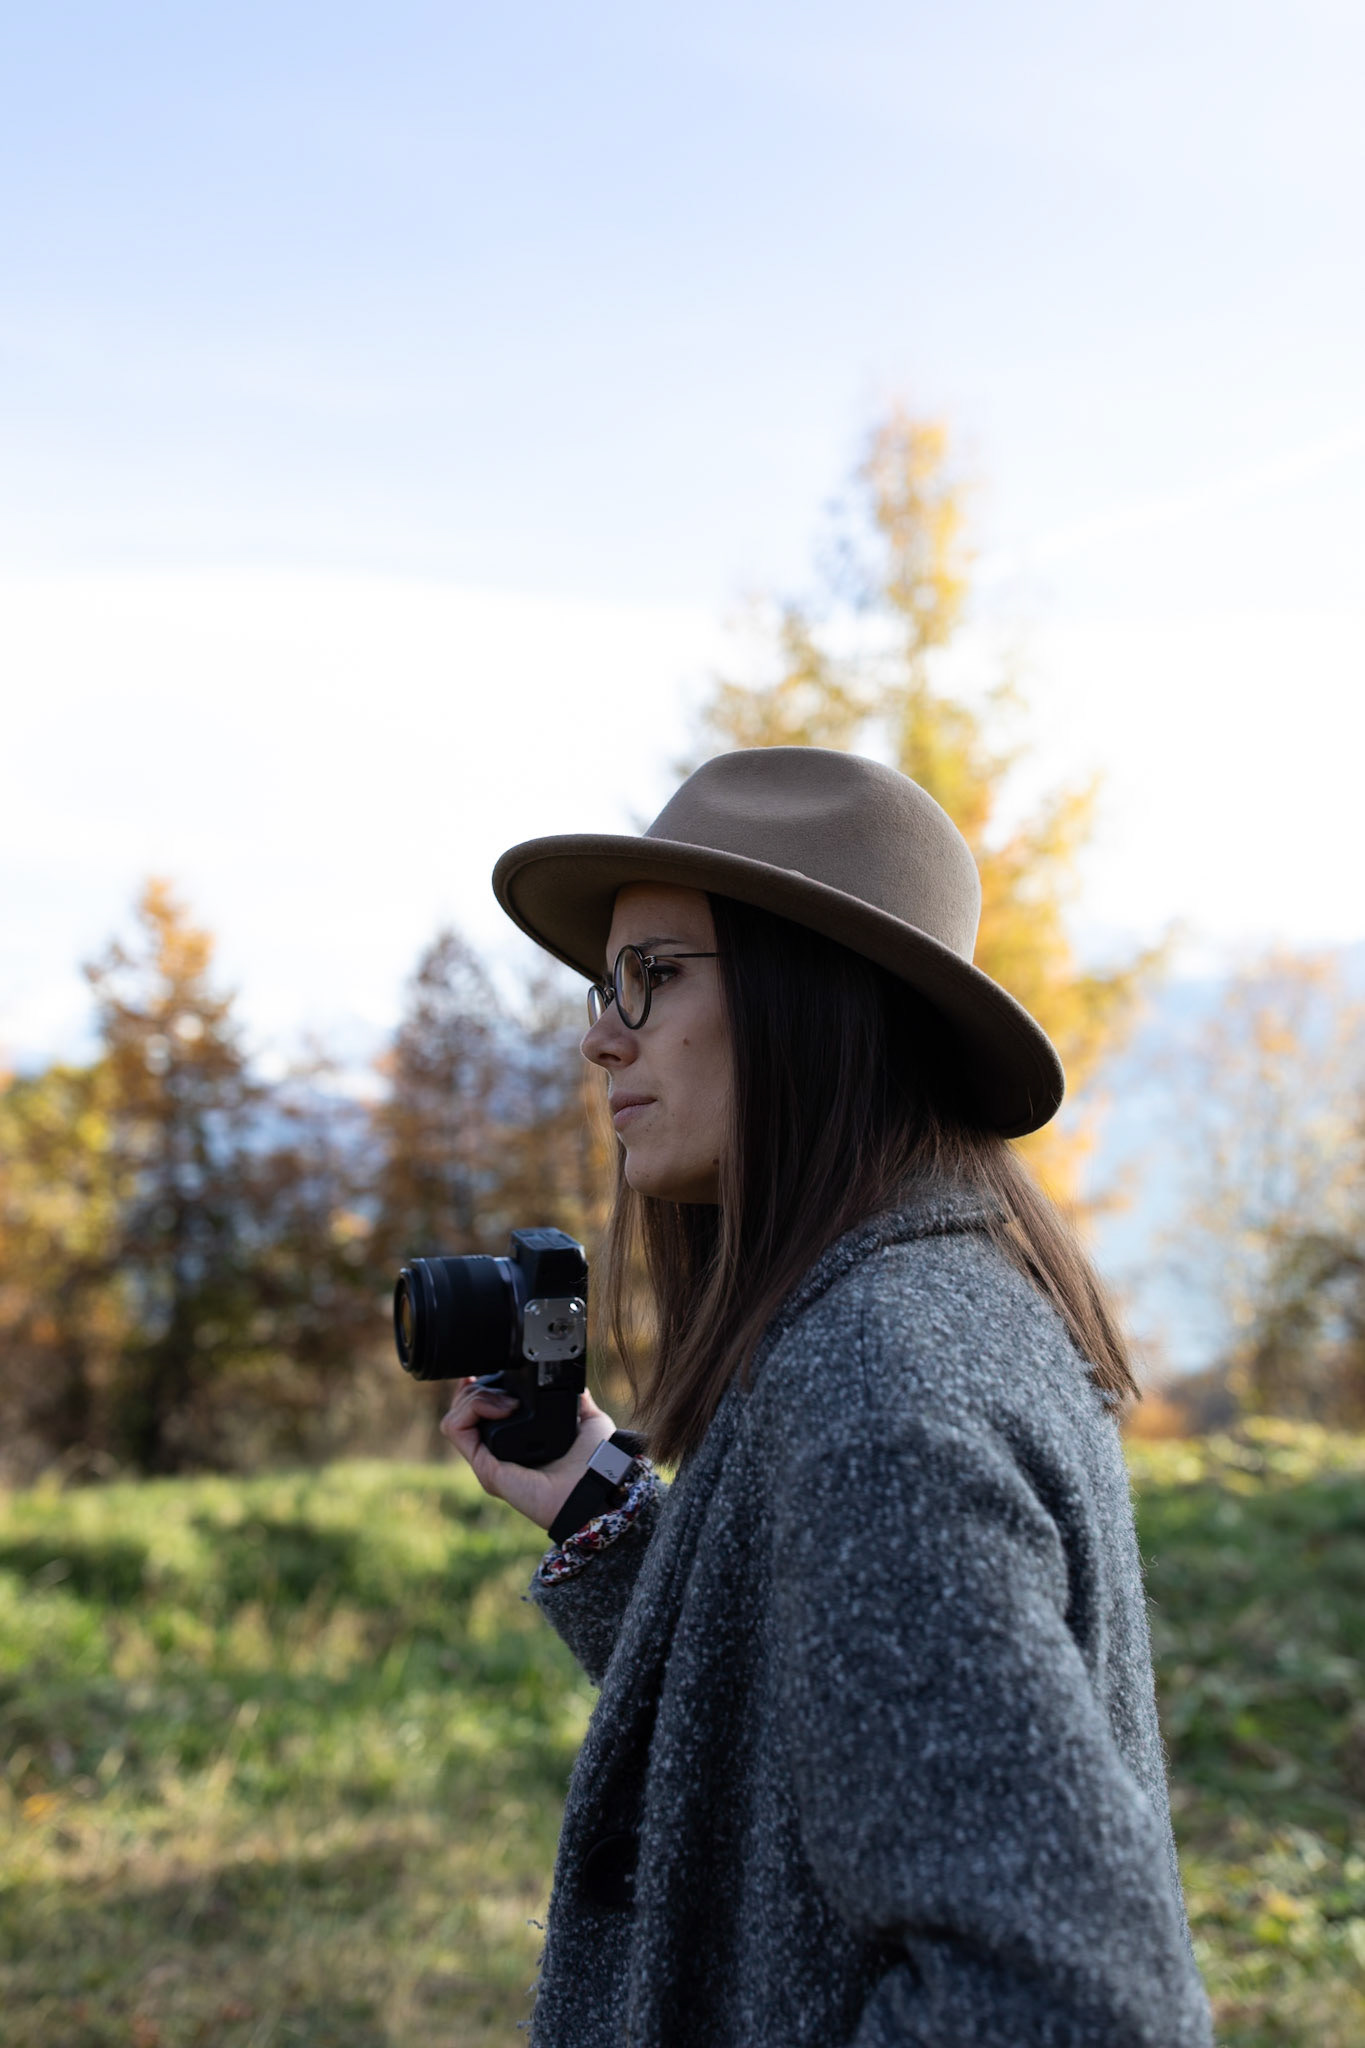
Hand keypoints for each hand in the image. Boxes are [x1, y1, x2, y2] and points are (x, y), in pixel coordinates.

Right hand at [440, 1379, 617, 1532]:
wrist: (597, 1487)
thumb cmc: (597, 1462)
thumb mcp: (588, 1419)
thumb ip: (577, 1398)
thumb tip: (568, 1375)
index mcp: (517, 1442)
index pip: (481, 1411)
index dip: (479, 1389)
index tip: (489, 1371)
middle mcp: (498, 1452)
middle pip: (464, 1410)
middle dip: (476, 1389)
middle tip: (503, 1391)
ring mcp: (488, 1460)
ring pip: (456, 1416)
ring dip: (475, 1397)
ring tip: (507, 1403)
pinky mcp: (485, 1467)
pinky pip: (456, 1428)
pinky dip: (471, 1408)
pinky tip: (501, 1408)